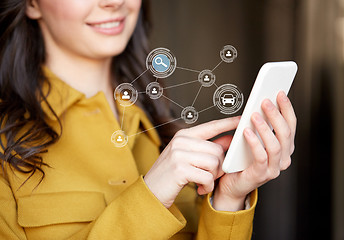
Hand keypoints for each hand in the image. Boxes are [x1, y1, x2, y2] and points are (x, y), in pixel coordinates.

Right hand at [144, 116, 240, 207]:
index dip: (228, 123)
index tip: (241, 119)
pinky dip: (207, 186)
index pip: (211, 126)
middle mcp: (181, 141)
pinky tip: (200, 188)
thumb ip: (208, 148)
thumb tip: (229, 139)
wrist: (151, 192)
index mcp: (183, 135)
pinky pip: (207, 176)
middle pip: (217, 149)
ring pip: (214, 163)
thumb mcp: (188, 157)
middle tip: (211, 176)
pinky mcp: (180, 169)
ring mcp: (179, 154)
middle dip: (219, 167)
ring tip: (204, 182)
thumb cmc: (170, 175)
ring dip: (213, 177)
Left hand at [213, 91, 295, 210]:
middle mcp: (282, 158)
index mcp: (283, 148)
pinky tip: (246, 132)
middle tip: (265, 101)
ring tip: (254, 115)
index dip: (287, 108)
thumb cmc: (241, 160)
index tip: (280, 93)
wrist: (231, 183)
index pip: (291, 125)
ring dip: (266, 127)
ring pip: (275, 145)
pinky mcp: (260, 174)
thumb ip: (258, 126)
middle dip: (276, 115)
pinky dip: (254, 142)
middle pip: (285, 133)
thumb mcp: (252, 139)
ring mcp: (273, 168)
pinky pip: (260, 157)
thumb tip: (258, 105)